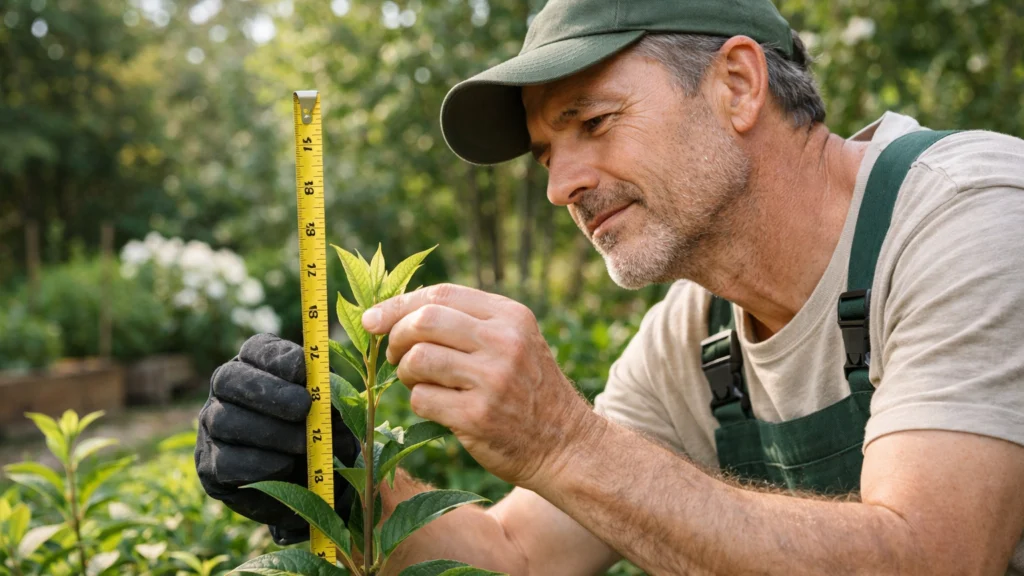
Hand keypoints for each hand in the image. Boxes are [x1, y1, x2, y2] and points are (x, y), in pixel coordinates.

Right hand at [194, 334, 359, 544]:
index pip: (257, 348)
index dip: (278, 358)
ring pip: (225, 420)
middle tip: (303, 408)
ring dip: (270, 433)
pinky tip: (285, 467)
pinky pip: (226, 461)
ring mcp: (211, 426)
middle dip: (269, 392)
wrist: (311, 485)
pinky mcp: (210, 465)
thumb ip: (332, 400)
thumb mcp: (333, 412)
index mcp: (258, 365)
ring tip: (303, 446)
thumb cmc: (324, 435)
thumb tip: (328, 397)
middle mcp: (226, 390)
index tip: (303, 371)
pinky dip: (260, 464)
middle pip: (229, 378)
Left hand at [361, 284, 594, 490]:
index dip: (399, 304)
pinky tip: (438, 408)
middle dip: (396, 337)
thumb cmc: (528, 390)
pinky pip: (422, 399)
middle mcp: (504, 342)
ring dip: (405, 372)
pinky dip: (419, 402)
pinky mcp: (477, 416)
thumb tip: (397, 312)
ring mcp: (492, 380)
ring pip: (417, 359)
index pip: (442, 294)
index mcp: (511, 316)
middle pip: (424, 321)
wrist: (566, 444)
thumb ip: (470, 322)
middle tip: (394, 356)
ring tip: (418, 382)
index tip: (373, 319)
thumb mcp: (515, 342)